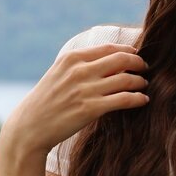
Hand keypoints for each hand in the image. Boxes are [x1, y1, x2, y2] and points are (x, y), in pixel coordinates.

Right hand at [3, 42, 149, 156]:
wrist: (30, 127)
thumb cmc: (46, 102)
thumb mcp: (58, 75)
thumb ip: (80, 66)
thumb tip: (107, 63)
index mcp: (72, 58)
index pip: (109, 48)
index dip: (128, 51)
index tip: (136, 56)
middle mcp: (80, 70)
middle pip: (122, 59)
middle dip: (139, 63)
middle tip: (145, 69)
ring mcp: (86, 89)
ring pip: (126, 79)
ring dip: (140, 82)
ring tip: (144, 86)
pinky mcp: (91, 109)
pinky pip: (124, 99)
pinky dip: (138, 98)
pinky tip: (144, 100)